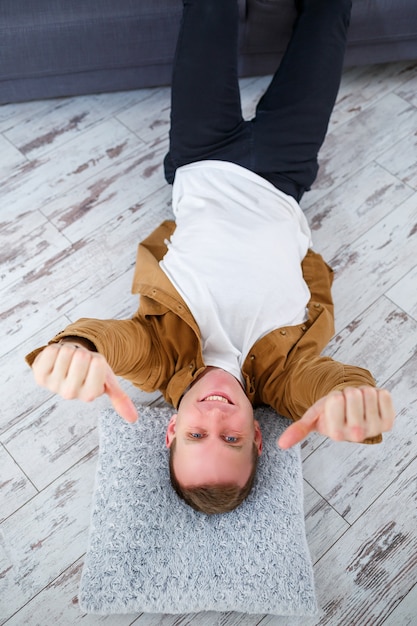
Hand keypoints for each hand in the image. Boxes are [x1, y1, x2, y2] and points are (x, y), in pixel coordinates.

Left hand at [32, 342, 137, 422]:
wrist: (68, 365)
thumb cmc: (89, 371)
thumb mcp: (107, 382)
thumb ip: (120, 399)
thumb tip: (134, 419)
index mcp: (90, 395)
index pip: (98, 363)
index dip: (97, 359)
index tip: (93, 366)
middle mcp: (70, 394)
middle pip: (82, 356)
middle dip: (83, 353)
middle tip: (80, 362)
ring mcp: (53, 385)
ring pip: (66, 352)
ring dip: (69, 350)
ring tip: (69, 360)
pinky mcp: (39, 376)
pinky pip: (50, 351)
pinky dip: (55, 349)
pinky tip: (56, 359)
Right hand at [278, 386, 394, 448]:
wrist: (351, 415)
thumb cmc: (331, 413)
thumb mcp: (313, 417)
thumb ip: (298, 429)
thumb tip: (281, 444)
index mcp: (336, 434)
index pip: (336, 399)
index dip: (334, 396)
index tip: (334, 404)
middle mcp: (356, 435)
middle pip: (353, 394)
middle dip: (348, 392)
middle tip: (347, 403)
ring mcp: (374, 429)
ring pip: (368, 393)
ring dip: (362, 392)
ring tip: (358, 403)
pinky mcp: (388, 423)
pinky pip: (384, 395)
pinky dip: (378, 394)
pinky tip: (371, 404)